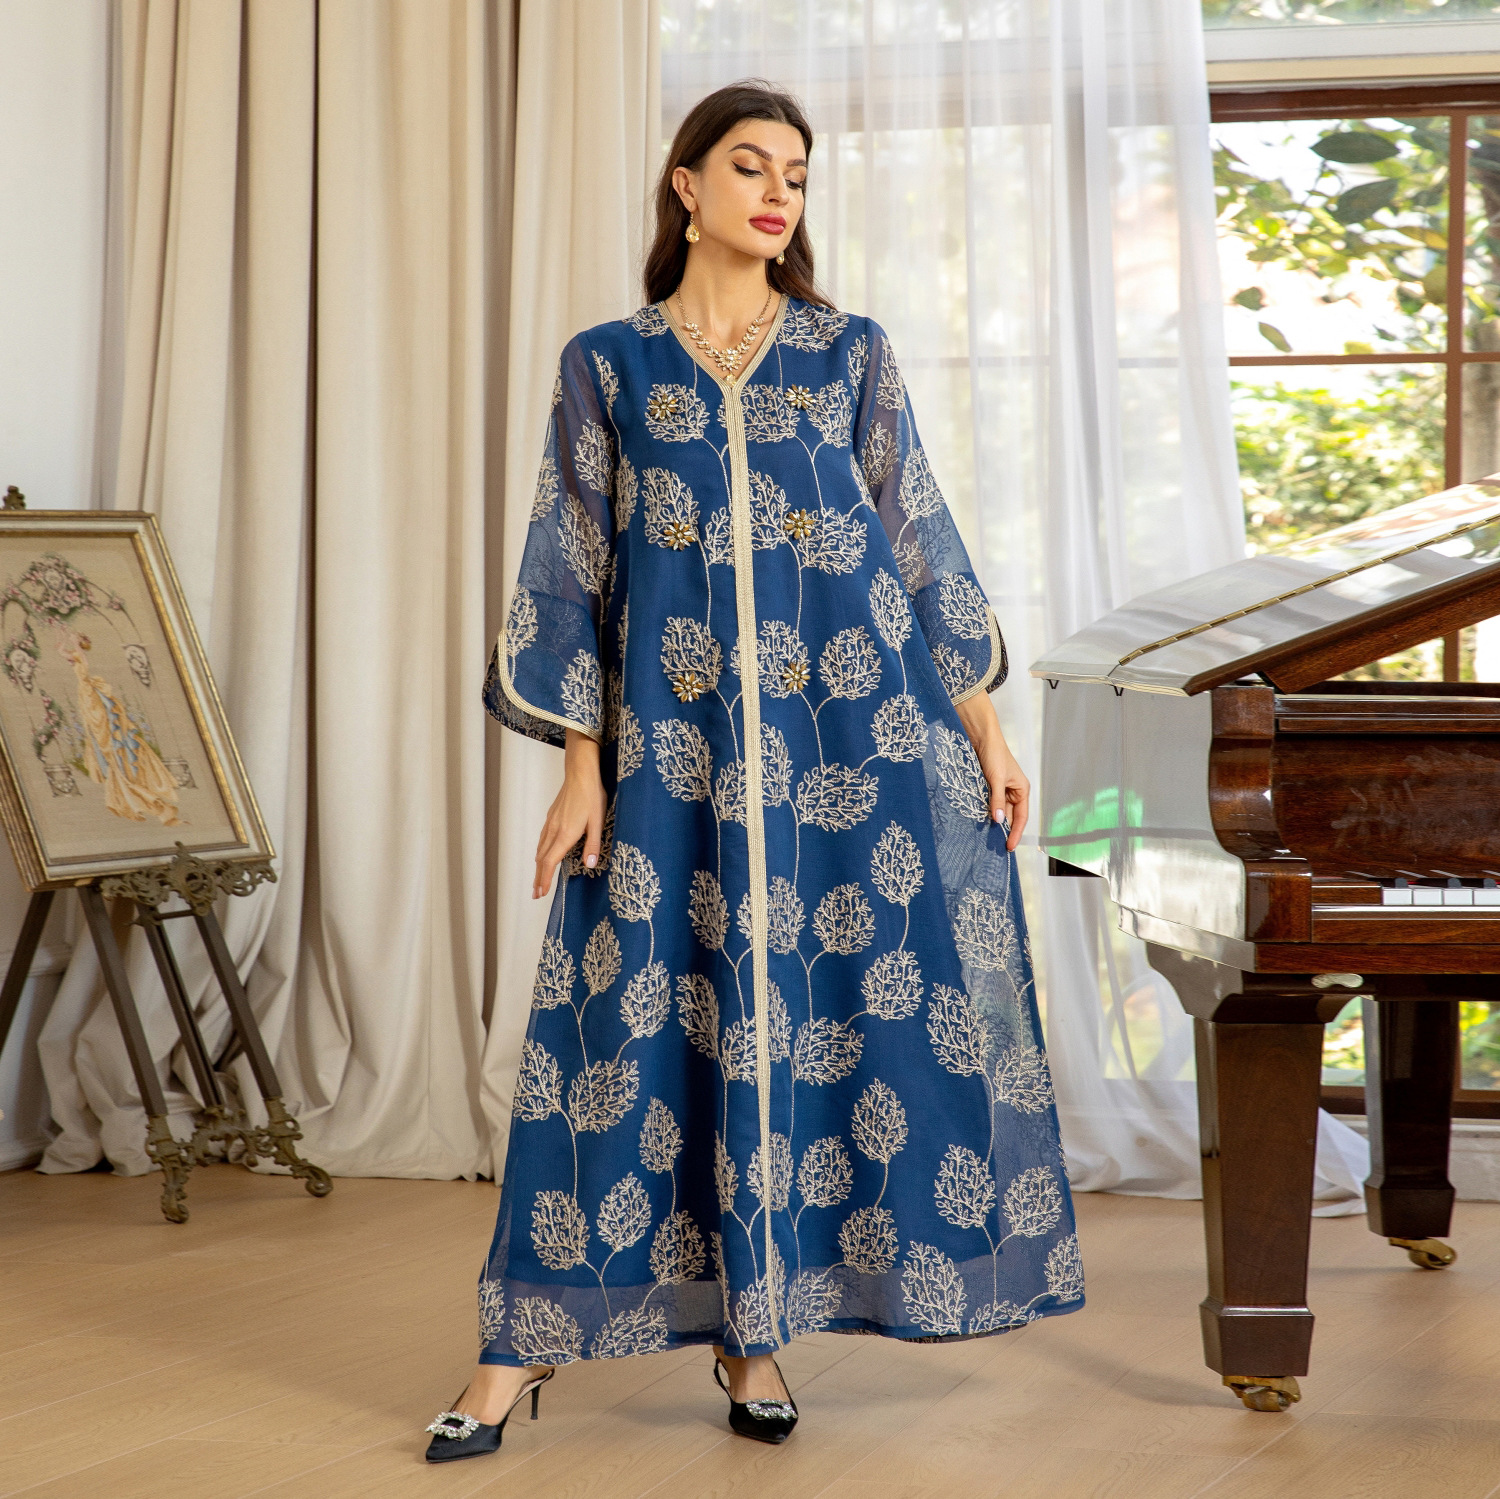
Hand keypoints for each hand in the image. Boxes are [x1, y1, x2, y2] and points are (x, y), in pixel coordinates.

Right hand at [533, 730, 606, 897]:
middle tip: (536, 893)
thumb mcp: (598, 821)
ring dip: (538, 866)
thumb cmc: (592, 795)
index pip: (550, 862)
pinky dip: (540, 852)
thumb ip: (593, 844)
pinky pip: (542, 838)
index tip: (540, 892)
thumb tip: (589, 865)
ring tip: (538, 878)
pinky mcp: (552, 816)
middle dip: (538, 877)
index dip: (544, 879)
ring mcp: (551, 822)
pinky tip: (542, 853)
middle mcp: (554, 830)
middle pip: (541, 859)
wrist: (580, 772)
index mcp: (565, 834)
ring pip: (540, 849)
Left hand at [953, 693, 1028, 852]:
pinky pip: (988, 804)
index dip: (1016, 833)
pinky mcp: (988, 786)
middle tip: (994, 847)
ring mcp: (1000, 789)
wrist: (981, 736)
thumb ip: (996, 800)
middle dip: (1003, 830)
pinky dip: (984, 812)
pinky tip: (978, 821)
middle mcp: (1013, 791)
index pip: (1021, 817)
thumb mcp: (996, 779)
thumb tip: (997, 821)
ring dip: (992, 822)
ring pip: (997, 811)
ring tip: (985, 838)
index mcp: (1021, 789)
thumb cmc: (994, 754)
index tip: (1009, 847)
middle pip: (1009, 816)